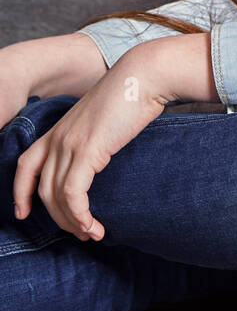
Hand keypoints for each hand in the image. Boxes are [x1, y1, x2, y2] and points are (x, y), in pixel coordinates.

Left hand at [12, 32, 217, 241]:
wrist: (143, 76)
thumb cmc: (131, 95)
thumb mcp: (103, 119)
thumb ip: (94, 138)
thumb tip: (100, 157)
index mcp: (58, 129)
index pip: (25, 164)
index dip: (19, 192)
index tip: (23, 213)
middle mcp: (58, 138)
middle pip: (42, 189)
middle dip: (58, 218)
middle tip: (80, 232)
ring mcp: (69, 143)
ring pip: (56, 196)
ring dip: (73, 222)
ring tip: (92, 233)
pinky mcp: (87, 150)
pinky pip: (73, 193)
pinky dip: (80, 215)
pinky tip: (94, 226)